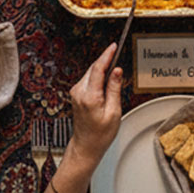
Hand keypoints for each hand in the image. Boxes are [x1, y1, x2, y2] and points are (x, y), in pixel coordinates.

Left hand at [67, 42, 122, 171]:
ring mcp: (75, 93)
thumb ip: (114, 89)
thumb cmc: (100, 134)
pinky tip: (105, 80)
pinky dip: (97, 76)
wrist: (86, 146)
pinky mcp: (76, 94)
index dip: (107, 55)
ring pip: (90, 73)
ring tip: (113, 69)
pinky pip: (88, 79)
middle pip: (93, 68)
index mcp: (89, 96)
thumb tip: (117, 71)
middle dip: (105, 60)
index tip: (114, 46)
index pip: (98, 68)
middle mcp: (79, 92)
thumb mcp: (114, 112)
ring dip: (101, 68)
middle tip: (117, 53)